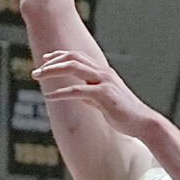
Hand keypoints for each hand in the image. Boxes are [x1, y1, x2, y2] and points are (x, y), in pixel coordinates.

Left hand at [34, 50, 158, 138]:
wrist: (143, 123)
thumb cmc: (125, 114)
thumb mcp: (105, 102)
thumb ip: (92, 96)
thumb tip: (80, 95)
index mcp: (104, 73)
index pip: (78, 56)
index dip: (60, 55)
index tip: (45, 59)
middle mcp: (103, 73)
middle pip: (73, 57)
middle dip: (52, 62)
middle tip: (35, 71)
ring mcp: (104, 82)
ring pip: (73, 67)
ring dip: (52, 71)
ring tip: (37, 77)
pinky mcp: (104, 95)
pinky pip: (78, 90)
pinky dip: (61, 92)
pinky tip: (49, 96)